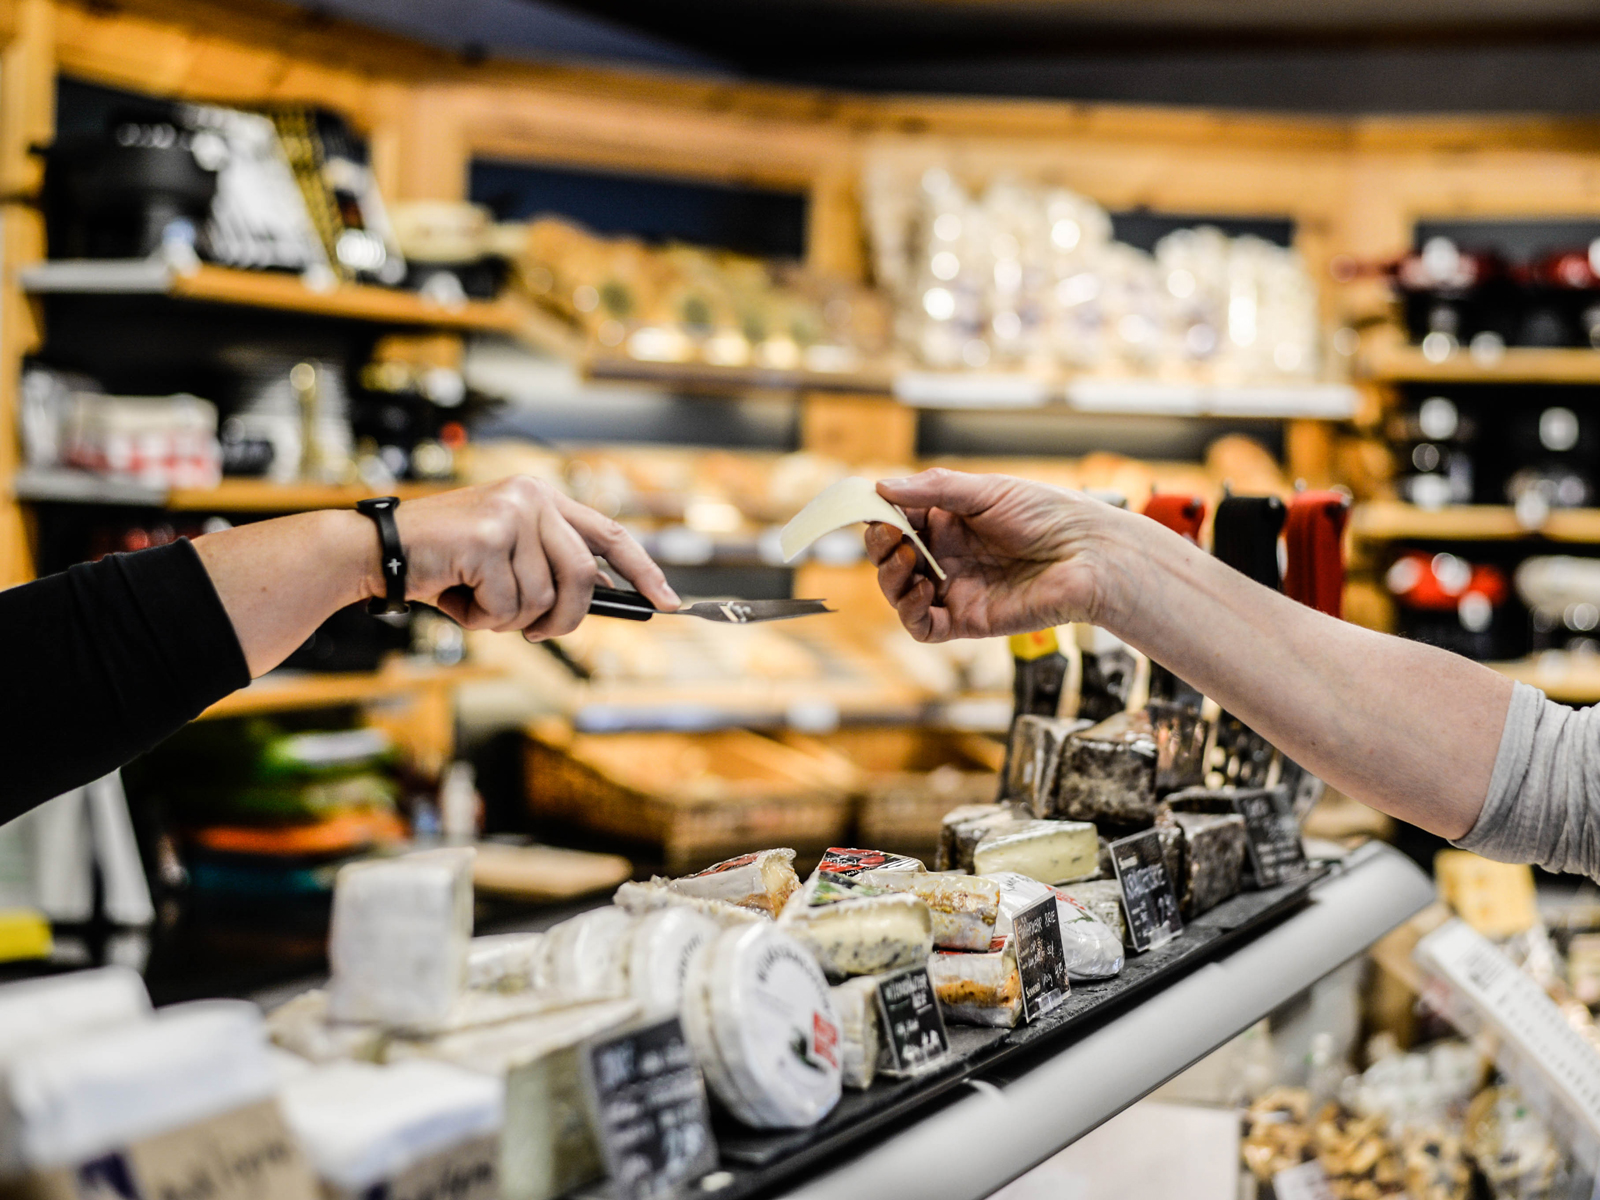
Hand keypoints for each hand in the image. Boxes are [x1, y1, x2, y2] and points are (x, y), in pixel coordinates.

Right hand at [394, 476, 677, 639]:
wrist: (378, 553)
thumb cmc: (444, 564)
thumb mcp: (507, 561)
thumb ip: (550, 570)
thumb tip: (603, 600)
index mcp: (542, 498)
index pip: (611, 534)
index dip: (643, 571)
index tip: (668, 602)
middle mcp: (532, 497)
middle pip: (584, 576)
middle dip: (566, 618)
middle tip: (540, 633)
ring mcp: (511, 514)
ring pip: (544, 597)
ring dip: (512, 620)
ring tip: (479, 604)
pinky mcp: (488, 536)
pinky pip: (509, 604)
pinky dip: (484, 618)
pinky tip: (458, 597)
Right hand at [864, 468, 1122, 642]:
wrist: (1090, 556)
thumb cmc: (1050, 516)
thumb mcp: (988, 490)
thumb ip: (934, 490)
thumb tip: (882, 486)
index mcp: (951, 521)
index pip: (898, 520)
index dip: (880, 515)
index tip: (870, 507)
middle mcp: (949, 556)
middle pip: (892, 557)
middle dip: (881, 546)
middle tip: (888, 534)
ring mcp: (956, 589)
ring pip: (898, 593)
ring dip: (890, 576)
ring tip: (908, 558)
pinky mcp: (967, 621)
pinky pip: (922, 627)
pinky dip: (910, 611)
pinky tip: (922, 589)